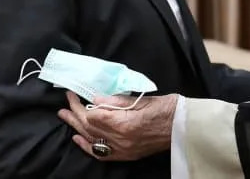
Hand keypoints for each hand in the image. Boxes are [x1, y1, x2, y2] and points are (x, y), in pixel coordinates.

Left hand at [58, 91, 177, 160]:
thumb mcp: (142, 99)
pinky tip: (78, 138)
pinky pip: (101, 153)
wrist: (184, 127)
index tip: (74, 93)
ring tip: (65, 116)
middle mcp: (121, 140)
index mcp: (124, 123)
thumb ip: (116, 101)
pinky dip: (88, 146)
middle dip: (75, 113)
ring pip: (92, 139)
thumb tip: (96, 99)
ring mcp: (123, 150)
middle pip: (90, 127)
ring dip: (76, 127)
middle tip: (66, 102)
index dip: (81, 104)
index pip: (93, 115)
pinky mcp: (127, 155)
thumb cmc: (167, 108)